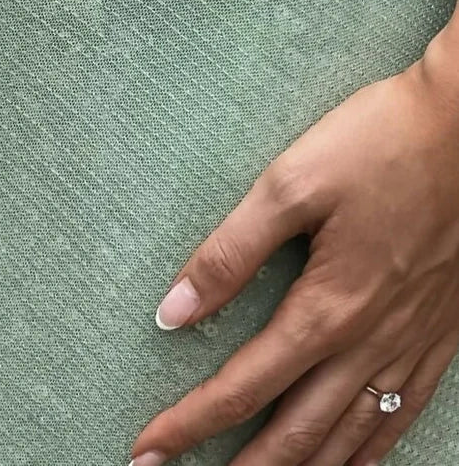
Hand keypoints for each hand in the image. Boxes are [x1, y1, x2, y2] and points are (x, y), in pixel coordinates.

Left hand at [129, 51, 458, 465]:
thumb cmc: (379, 143)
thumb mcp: (292, 182)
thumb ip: (230, 252)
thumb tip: (172, 312)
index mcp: (328, 307)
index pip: (243, 387)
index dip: (191, 423)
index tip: (148, 448)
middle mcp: (371, 342)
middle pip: (296, 433)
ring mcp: (412, 344)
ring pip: (349, 439)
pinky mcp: (441, 335)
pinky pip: (402, 417)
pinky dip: (367, 454)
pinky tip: (350, 463)